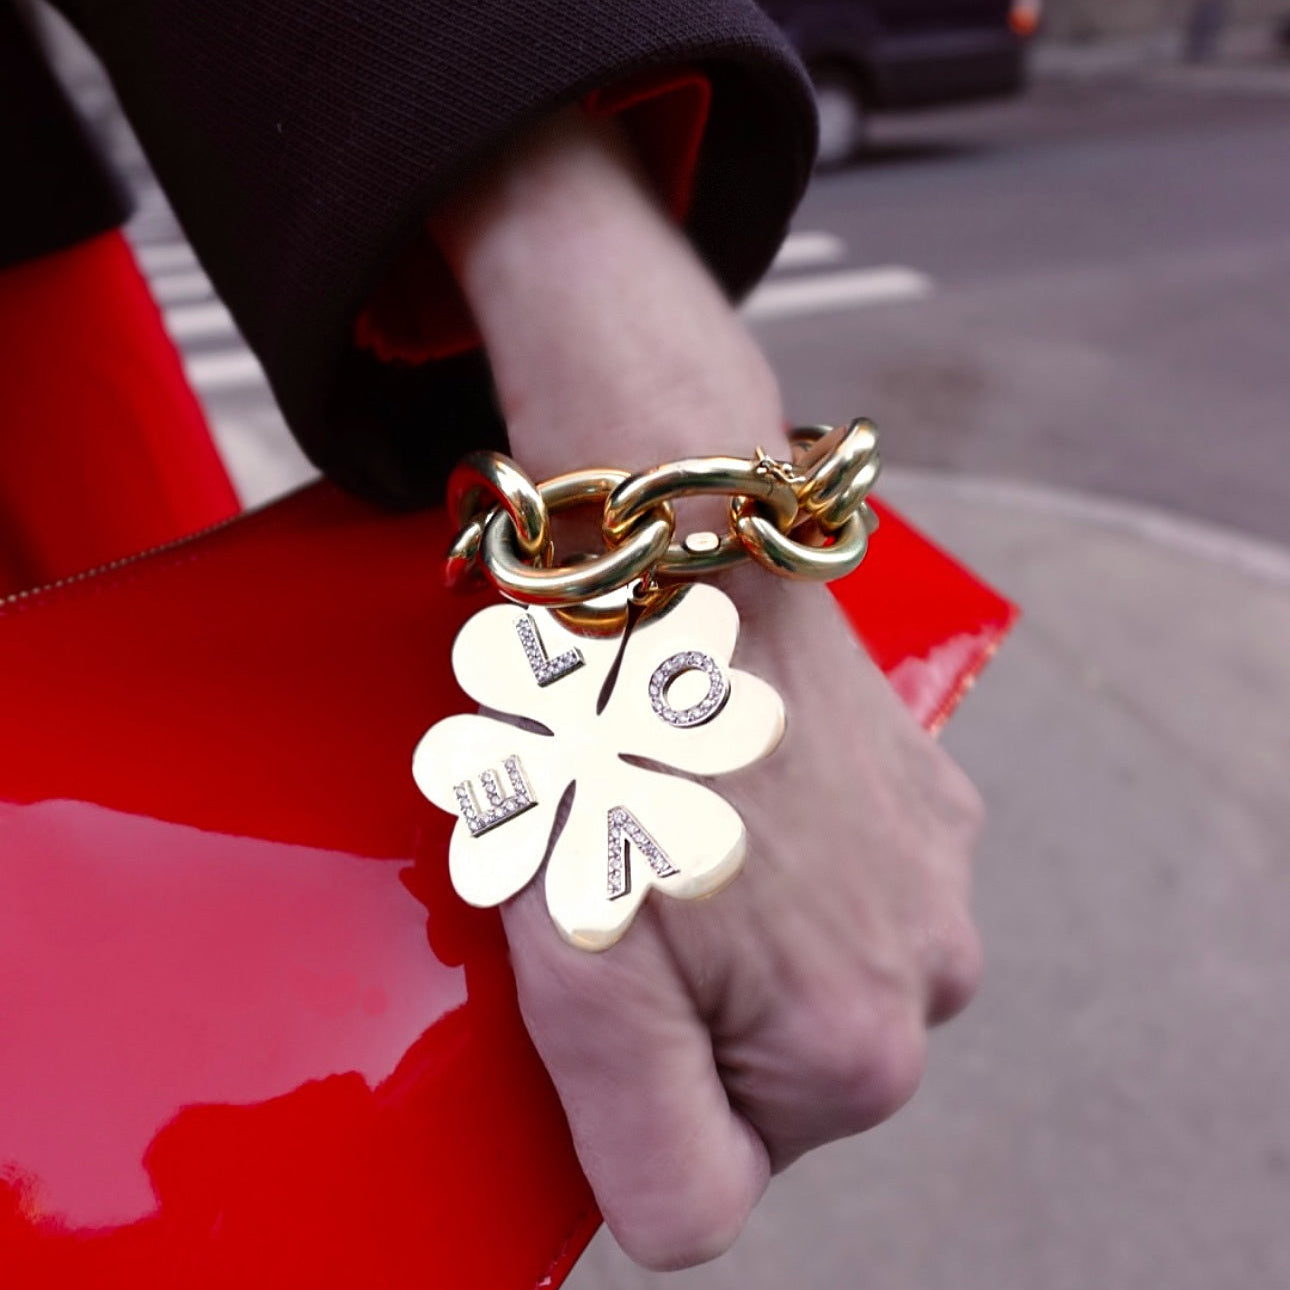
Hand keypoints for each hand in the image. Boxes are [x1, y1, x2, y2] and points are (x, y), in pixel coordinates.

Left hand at [432, 107, 983, 1269]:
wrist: (678, 568)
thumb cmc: (613, 761)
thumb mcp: (592, 989)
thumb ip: (656, 1156)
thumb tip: (691, 1223)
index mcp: (860, 1049)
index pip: (726, 1163)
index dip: (640, 1079)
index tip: (610, 966)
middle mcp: (938, 970)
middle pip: (773, 1059)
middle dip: (691, 998)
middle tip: (631, 873)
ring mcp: (943, 871)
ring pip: (807, 960)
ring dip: (739, 917)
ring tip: (679, 808)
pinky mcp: (928, 794)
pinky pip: (837, 874)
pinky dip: (780, 851)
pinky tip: (734, 775)